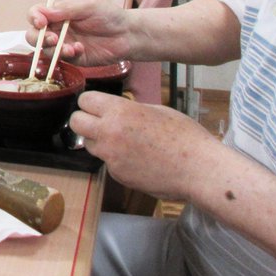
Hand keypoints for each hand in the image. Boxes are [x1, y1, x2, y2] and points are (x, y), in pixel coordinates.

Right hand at [26, 0, 132, 66]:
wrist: (128, 34)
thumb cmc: (109, 15)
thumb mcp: (88, 6)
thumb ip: (66, 9)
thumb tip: (44, 12)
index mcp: (58, 13)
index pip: (36, 14)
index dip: (34, 17)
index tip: (41, 22)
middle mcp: (57, 28)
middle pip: (34, 35)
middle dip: (39, 38)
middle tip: (53, 39)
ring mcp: (64, 44)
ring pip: (45, 50)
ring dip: (54, 49)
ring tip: (70, 48)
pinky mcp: (73, 58)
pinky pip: (61, 59)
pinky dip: (67, 55)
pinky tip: (79, 49)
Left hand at [70, 91, 219, 200]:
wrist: (199, 169)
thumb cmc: (185, 136)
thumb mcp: (156, 110)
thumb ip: (129, 109)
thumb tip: (115, 110)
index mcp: (119, 111)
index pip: (84, 100)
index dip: (90, 103)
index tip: (98, 107)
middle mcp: (108, 133)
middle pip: (76, 122)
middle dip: (85, 121)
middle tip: (101, 123)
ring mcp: (111, 156)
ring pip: (89, 144)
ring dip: (99, 141)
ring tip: (124, 143)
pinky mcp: (117, 175)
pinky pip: (107, 163)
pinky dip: (116, 161)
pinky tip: (138, 160)